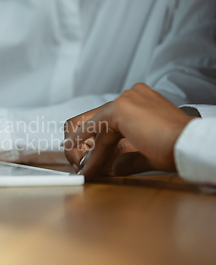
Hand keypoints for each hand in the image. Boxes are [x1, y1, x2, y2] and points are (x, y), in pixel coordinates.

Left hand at [63, 83, 194, 179]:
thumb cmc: (177, 149)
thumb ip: (128, 157)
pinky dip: (83, 143)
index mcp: (142, 102)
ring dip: (86, 151)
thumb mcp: (147, 152)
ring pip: (96, 127)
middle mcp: (133, 96)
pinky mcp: (120, 108)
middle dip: (87, 145)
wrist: (188, 145)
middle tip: (80, 165)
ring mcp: (126, 99)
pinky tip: (77, 155)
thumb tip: (114, 167)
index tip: (89, 157)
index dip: (97, 141)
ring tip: (81, 168)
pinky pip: (94, 128)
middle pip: (99, 121)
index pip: (111, 120)